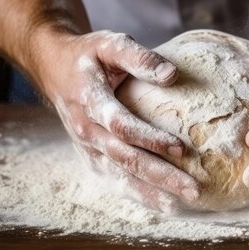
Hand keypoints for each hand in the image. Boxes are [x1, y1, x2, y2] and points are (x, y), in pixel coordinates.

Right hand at [36, 31, 200, 212]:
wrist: (55, 68)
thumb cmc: (89, 55)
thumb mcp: (109, 44)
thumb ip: (138, 57)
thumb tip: (171, 74)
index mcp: (89, 99)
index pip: (120, 125)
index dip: (149, 139)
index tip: (181, 148)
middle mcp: (85, 128)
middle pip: (125, 158)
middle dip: (160, 175)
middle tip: (193, 189)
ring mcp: (86, 147)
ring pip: (118, 176)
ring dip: (149, 193)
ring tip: (179, 206)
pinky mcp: (90, 156)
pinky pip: (113, 180)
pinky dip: (137, 194)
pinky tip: (162, 205)